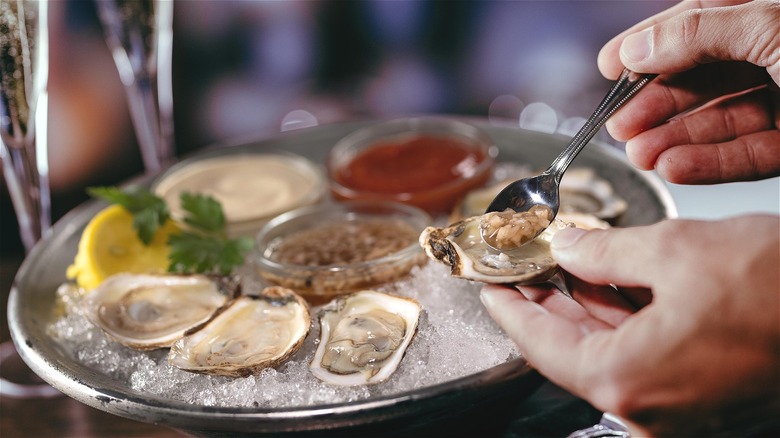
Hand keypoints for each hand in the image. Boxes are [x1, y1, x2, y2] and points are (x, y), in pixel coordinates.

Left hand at [480, 216, 779, 435]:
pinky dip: (623, 321)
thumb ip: (606, 251)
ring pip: (609, 353)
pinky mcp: (705, 398)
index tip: (490, 286)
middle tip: (521, 268)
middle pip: (571, 351)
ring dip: (583, 308)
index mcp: (628, 379)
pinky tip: (608, 282)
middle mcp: (650, 409)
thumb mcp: (678, 250)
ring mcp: (680, 410)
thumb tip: (569, 246)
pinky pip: (646, 357)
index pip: (541, 344)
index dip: (510, 308)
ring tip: (558, 265)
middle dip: (545, 302)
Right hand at [597, 0, 779, 183]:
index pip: (699, 20)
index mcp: (771, 15)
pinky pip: (749, 157)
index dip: (650, 42)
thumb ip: (701, 33)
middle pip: (704, 78)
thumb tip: (639, 47)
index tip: (610, 64)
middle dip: (656, 104)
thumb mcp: (771, 25)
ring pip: (722, 121)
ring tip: (639, 154)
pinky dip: (709, 164)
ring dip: (674, 140)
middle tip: (619, 123)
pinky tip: (674, 167)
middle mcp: (778, 55)